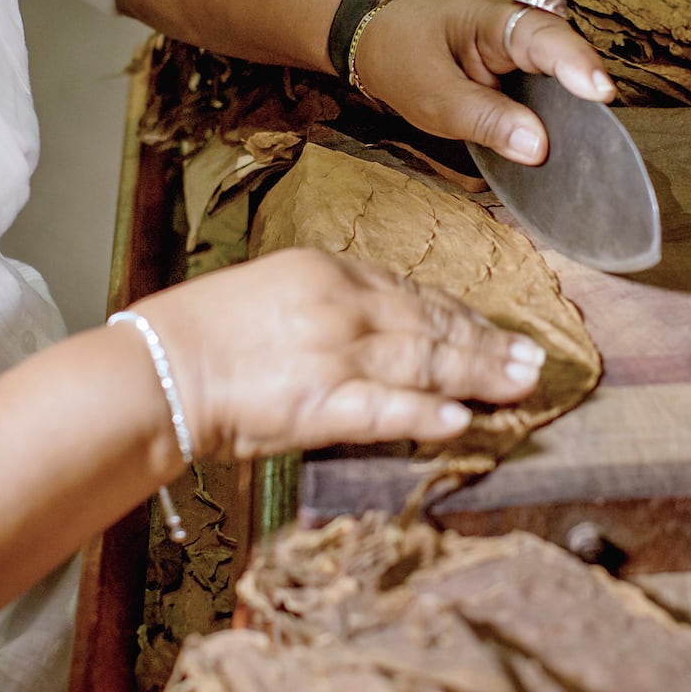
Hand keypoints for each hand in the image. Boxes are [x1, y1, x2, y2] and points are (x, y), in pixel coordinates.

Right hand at [128, 248, 545, 459]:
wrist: (157, 369)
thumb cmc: (203, 333)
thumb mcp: (274, 294)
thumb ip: (331, 306)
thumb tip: (380, 327)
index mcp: (328, 272)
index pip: (412, 293)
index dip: (460, 315)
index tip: (494, 329)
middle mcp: (340, 306)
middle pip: (431, 325)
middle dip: (487, 343)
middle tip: (533, 358)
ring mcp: (333, 354)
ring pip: (424, 362)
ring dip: (479, 374)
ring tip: (521, 384)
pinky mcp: (319, 404)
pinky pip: (387, 408)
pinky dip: (428, 413)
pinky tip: (464, 419)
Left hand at [351, 0, 616, 164]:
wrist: (388, 36)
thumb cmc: (407, 58)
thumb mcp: (433, 98)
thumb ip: (485, 121)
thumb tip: (539, 148)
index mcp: (494, 16)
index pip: (544, 36)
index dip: (576, 64)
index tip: (600, 94)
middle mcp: (524, 18)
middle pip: (569, 51)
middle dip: (587, 90)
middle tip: (604, 139)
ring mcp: (532, 37)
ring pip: (568, 69)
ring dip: (577, 106)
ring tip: (591, 147)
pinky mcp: (533, 60)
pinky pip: (557, 83)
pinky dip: (563, 109)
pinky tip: (569, 141)